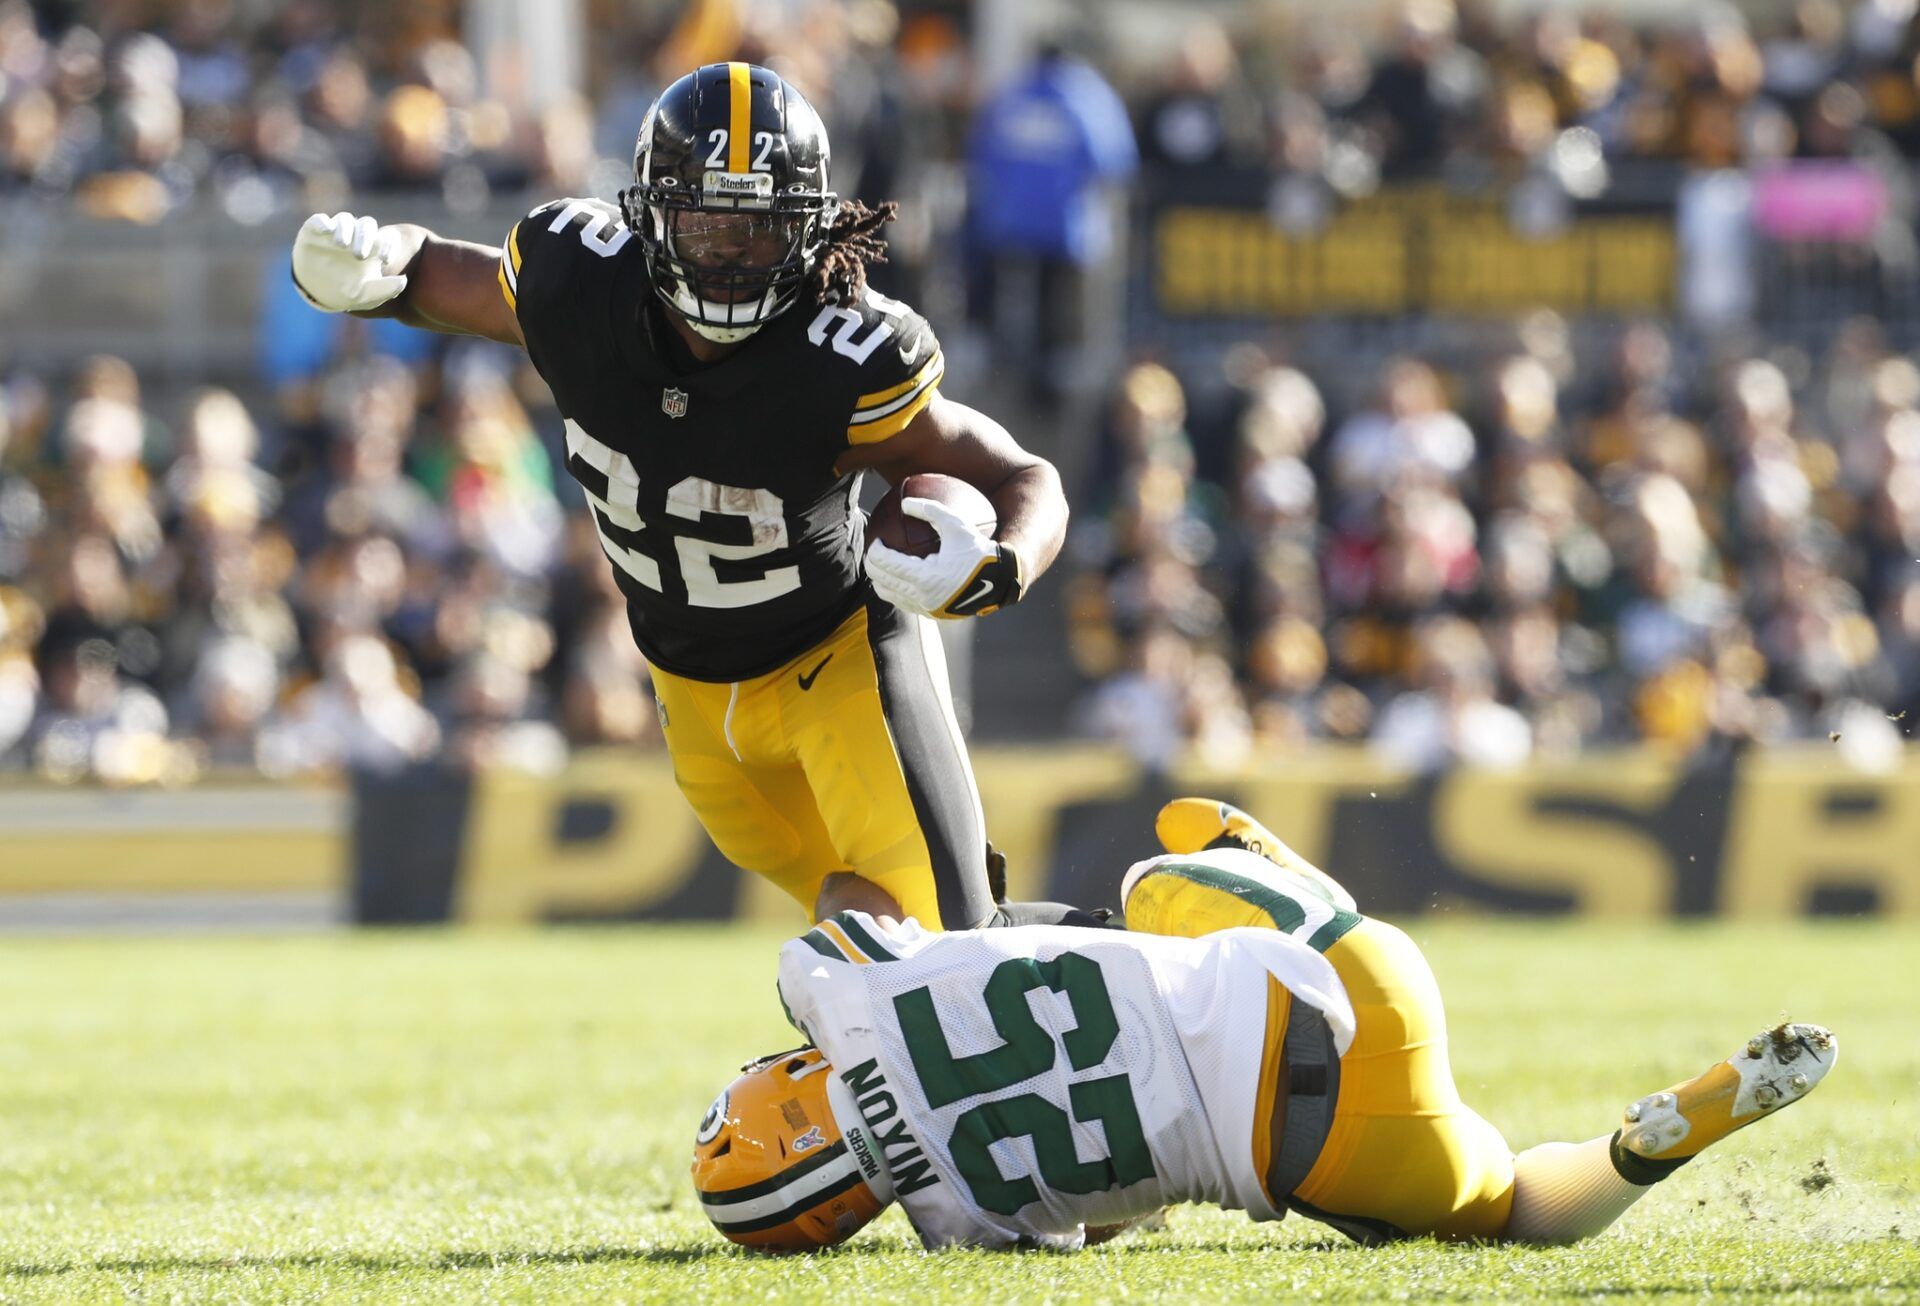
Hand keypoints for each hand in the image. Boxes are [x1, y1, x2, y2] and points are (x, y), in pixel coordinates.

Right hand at [291, 211, 408, 312]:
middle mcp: (356, 236)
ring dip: (345, 229)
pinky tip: (326, 231)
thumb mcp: (366, 295)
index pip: (388, 238)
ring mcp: (335, 231)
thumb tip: (403, 281)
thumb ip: (385, 289)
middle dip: (365, 237)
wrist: (317, 293)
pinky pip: (320, 220)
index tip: (385, 260)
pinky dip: (323, 222)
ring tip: (342, 245)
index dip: (389, 245)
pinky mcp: (314, 231)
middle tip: (359, 256)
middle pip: (367, 225)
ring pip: (345, 219)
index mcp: (374, 248)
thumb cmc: (348, 291)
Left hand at [866, 496, 1024, 618]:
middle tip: (874, 552)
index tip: (877, 539)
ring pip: (890, 597)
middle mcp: (922, 597)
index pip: (884, 564)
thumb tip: (905, 502)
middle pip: (881, 582)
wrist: (1001, 580)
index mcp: (923, 577)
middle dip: (872, 566)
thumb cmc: (979, 549)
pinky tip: (901, 579)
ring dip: (881, 581)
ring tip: (882, 567)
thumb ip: (929, 510)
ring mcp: (926, 608)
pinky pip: (906, 604)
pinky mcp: (933, 615)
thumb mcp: (956, 524)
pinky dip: (898, 591)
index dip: (874, 550)